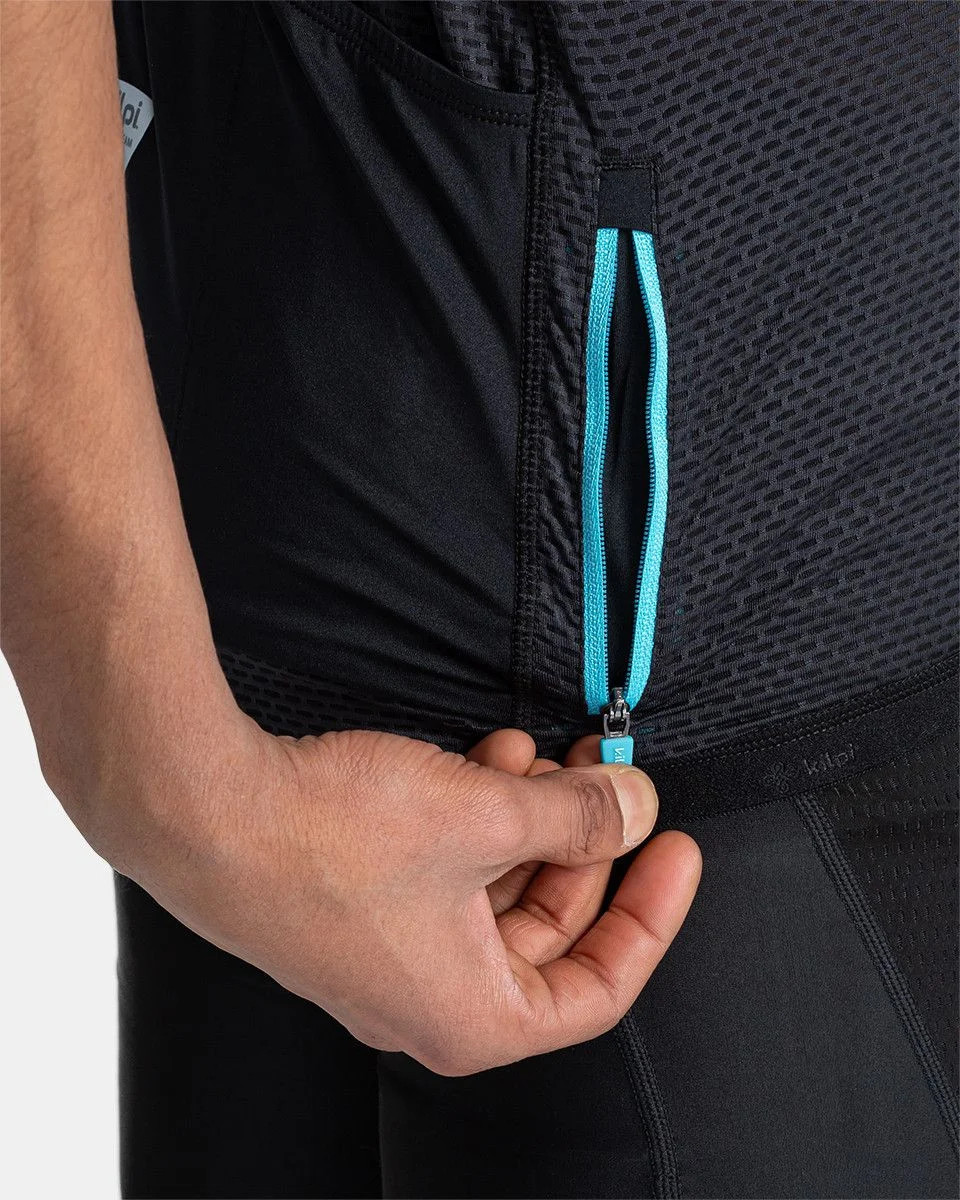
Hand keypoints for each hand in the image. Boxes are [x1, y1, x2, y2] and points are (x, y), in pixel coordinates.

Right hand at [119, 716, 699, 1076]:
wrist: (203, 809)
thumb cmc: (329, 838)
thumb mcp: (484, 816)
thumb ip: (575, 816)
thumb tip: (636, 806)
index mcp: (473, 1015)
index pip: (599, 987)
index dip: (652, 912)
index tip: (676, 846)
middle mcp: (431, 999)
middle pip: (548, 930)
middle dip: (583, 844)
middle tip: (608, 780)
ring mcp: (392, 952)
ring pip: (496, 890)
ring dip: (528, 820)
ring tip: (541, 753)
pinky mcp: (361, 904)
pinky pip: (448, 869)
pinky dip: (478, 817)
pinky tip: (487, 757)